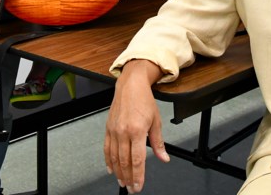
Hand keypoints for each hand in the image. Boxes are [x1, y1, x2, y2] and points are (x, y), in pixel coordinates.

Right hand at [104, 60, 169, 192]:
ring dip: (118, 172)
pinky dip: (108, 161)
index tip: (139, 186)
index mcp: (137, 130)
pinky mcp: (108, 129)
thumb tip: (163, 157)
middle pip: (125, 161)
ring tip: (123, 182)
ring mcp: (114, 131)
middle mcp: (124, 131)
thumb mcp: (156, 121)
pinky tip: (112, 169)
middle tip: (131, 188)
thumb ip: (158, 142)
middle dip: (128, 177)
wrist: (130, 86)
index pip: (137, 159)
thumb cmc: (143, 100)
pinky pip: (106, 149)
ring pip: (114, 158)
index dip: (138, 175)